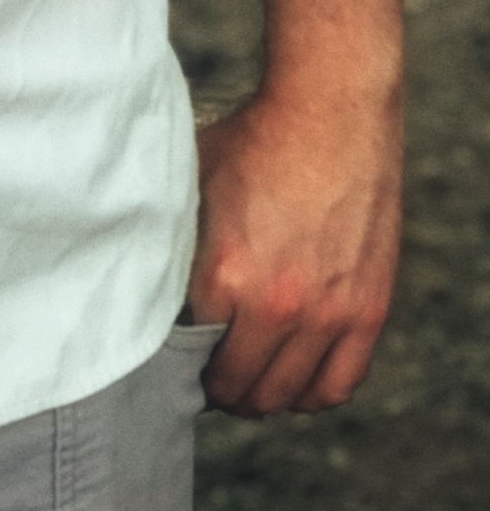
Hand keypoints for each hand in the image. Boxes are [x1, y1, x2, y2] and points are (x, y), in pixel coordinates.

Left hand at [187, 82, 401, 414]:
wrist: (330, 112)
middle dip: (219, 389)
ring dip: (263, 399)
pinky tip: (293, 382)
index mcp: (224, 273)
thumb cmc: (253, 143)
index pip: (193, 353)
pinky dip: (312, 394)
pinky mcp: (367, 311)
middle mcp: (277, 304)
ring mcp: (328, 312)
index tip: (176, 360)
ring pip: (288, 396)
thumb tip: (142, 278)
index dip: (181, 362)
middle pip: (241, 387)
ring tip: (248, 384)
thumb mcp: (193, 186)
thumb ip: (175, 240)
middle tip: (209, 379)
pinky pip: (338, 384)